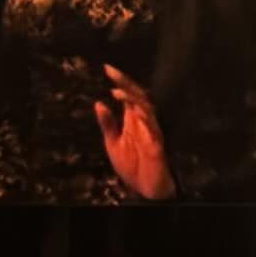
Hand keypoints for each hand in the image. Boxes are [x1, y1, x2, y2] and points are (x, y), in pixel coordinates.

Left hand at [95, 65, 174, 199]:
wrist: (145, 188)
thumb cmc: (132, 165)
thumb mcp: (113, 143)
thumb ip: (108, 124)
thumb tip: (99, 103)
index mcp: (132, 119)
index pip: (128, 95)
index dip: (120, 81)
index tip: (107, 68)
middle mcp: (143, 121)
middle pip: (137, 96)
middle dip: (126, 83)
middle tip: (111, 72)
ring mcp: (151, 131)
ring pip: (146, 108)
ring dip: (133, 99)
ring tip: (118, 92)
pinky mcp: (156, 145)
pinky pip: (153, 130)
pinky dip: (146, 121)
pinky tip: (137, 114)